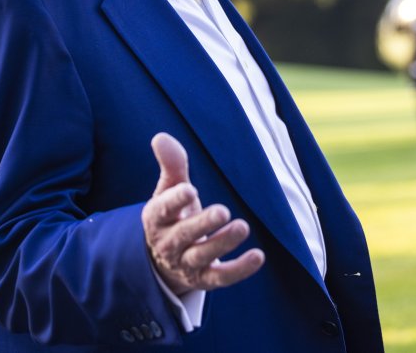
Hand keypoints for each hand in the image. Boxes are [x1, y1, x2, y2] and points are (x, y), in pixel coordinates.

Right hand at [142, 133, 264, 294]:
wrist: (163, 261)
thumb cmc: (172, 216)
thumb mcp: (169, 190)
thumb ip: (171, 165)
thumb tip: (160, 137)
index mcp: (156, 218)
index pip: (162, 209)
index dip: (175, 201)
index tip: (189, 189)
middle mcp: (169, 243)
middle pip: (184, 235)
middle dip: (203, 224)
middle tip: (223, 210)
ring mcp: (186, 263)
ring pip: (203, 256)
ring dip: (223, 243)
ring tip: (242, 226)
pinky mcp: (204, 279)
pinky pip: (221, 277)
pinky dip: (240, 269)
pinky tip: (258, 256)